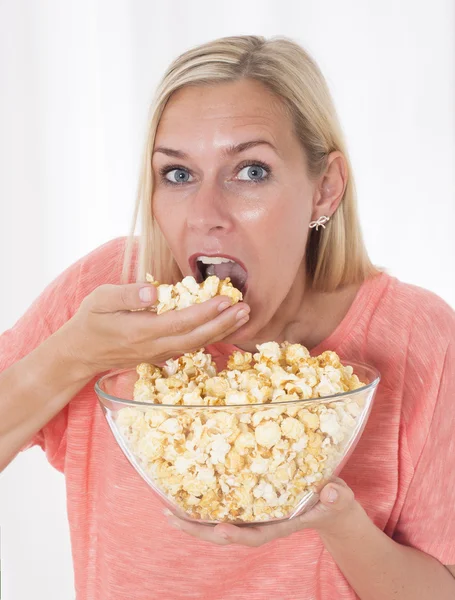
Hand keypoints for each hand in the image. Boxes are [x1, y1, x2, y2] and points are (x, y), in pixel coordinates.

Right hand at [56, 282, 249, 376]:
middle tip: (245, 308)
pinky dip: (210, 337)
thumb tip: (154, 292)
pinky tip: (225, 327)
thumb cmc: (90, 320)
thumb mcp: (100, 299)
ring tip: (242, 316)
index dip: (205, 313)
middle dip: (222, 324)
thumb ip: (126, 295)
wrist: (81, 353)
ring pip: (196, 345)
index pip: (179, 322)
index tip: (225, 300)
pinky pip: (190, 348)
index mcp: (140, 331)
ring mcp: (159, 354)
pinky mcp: (161, 355)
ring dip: (221, 332)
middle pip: (195, 338)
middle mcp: (153, 346)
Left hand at [165, 478, 363, 546]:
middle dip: (201, 531)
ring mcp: (256, 515)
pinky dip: (205, 507)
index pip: (259, 535)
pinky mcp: (252, 504)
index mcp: (284, 524)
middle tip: (173, 519)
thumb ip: (337, 497)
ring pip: (222, 524)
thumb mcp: (340, 498)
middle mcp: (264, 523)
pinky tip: (186, 498)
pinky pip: (225, 508)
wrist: (330, 503)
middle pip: (229, 534)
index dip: (239, 534)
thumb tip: (332, 491)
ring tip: (168, 512)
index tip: (221, 529)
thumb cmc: (334, 501)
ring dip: (195, 522)